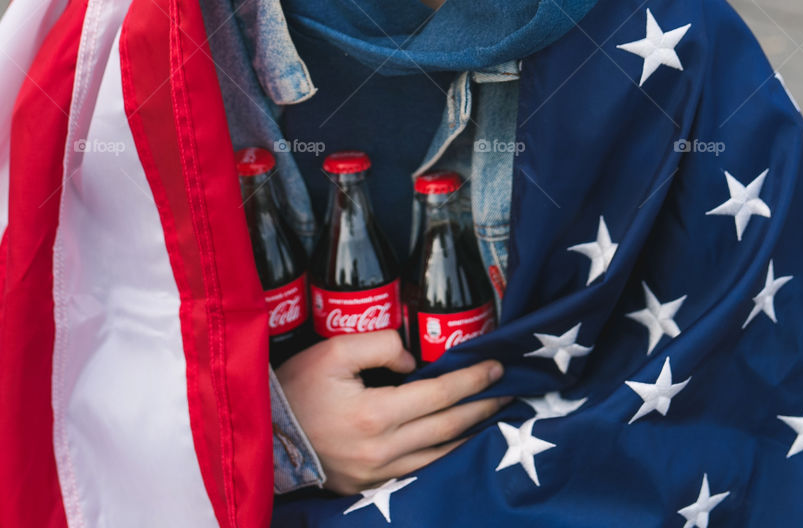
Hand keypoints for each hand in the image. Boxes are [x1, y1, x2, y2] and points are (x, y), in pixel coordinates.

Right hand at [274, 330, 511, 493]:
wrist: (265, 434)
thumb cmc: (297, 388)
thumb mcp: (333, 350)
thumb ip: (379, 345)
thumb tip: (411, 360)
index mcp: (375, 415)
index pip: (440, 394)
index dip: (472, 380)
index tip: (495, 367)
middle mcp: (382, 451)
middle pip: (448, 428)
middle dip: (482, 407)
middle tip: (508, 391)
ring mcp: (377, 475)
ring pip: (439, 456)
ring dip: (471, 434)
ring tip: (493, 416)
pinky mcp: (369, 487)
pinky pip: (418, 471)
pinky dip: (445, 455)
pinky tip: (458, 442)